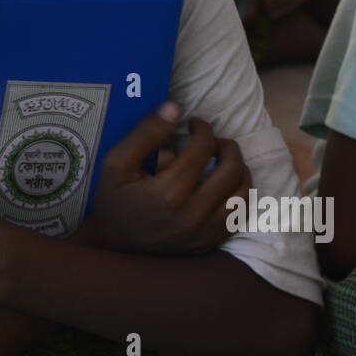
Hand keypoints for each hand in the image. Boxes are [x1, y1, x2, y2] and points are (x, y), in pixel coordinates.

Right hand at [79, 102, 250, 256]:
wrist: (112, 247)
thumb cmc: (112, 201)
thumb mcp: (116, 162)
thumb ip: (145, 133)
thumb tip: (175, 108)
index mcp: (170, 192)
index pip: (204, 147)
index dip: (203, 127)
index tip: (194, 123)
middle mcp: (194, 215)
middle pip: (232, 168)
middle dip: (226, 145)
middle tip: (212, 141)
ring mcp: (205, 233)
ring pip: (243, 192)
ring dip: (237, 169)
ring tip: (221, 162)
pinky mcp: (210, 243)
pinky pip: (239, 215)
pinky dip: (237, 194)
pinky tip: (222, 185)